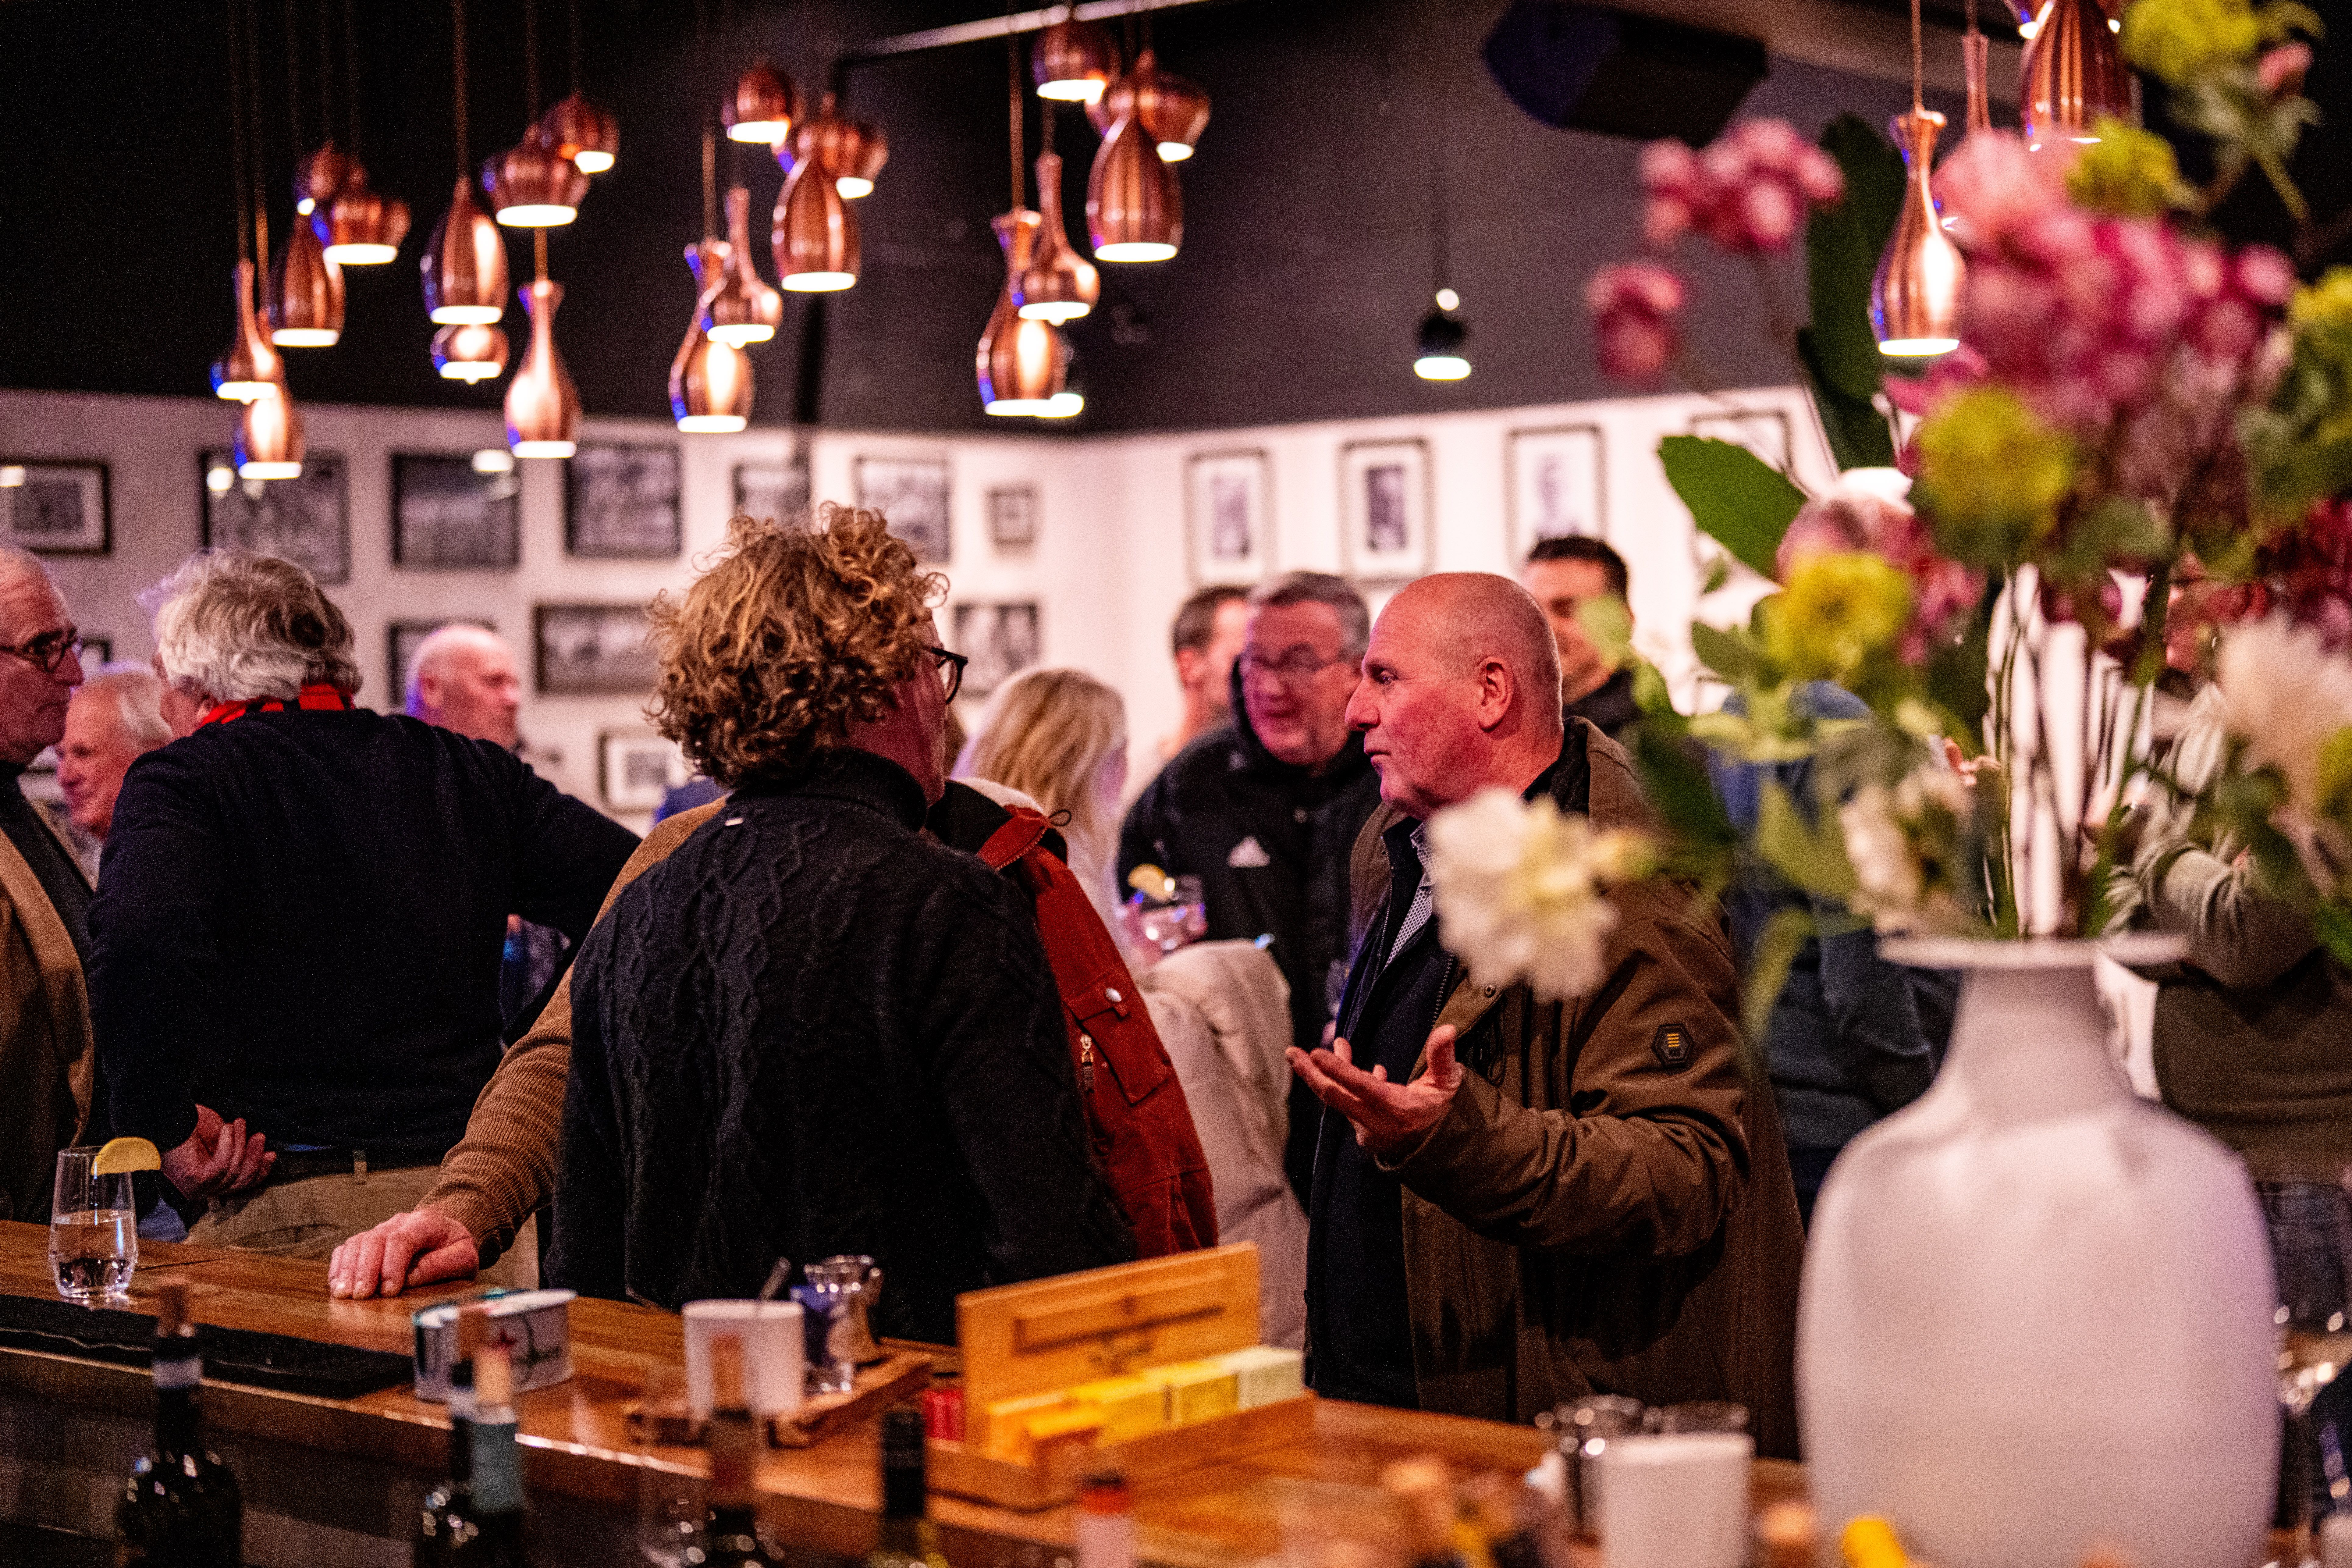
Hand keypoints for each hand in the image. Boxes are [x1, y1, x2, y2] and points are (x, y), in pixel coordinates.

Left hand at [160, 1105, 273, 1205]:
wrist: (169, 1120)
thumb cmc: (192, 1126)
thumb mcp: (225, 1139)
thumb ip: (239, 1151)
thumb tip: (262, 1155)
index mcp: (210, 1180)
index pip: (241, 1183)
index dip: (259, 1170)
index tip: (270, 1154)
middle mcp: (204, 1189)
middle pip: (241, 1182)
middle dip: (254, 1158)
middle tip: (259, 1136)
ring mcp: (199, 1189)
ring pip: (234, 1172)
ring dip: (240, 1144)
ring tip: (238, 1124)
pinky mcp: (195, 1183)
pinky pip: (223, 1167)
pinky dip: (228, 1145)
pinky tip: (226, 1129)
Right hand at [329, 1206, 479, 1298]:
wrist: (448, 1234)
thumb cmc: (455, 1248)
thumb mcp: (465, 1257)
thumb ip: (443, 1265)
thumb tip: (412, 1278)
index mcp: (426, 1222)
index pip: (402, 1239)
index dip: (393, 1265)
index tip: (389, 1291)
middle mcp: (399, 1222)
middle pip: (375, 1240)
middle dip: (366, 1269)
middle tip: (361, 1296)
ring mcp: (381, 1229)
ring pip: (357, 1243)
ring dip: (348, 1269)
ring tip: (344, 1294)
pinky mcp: (368, 1240)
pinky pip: (347, 1248)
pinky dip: (339, 1266)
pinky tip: (337, 1285)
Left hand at [1286, 1025, 1462, 1155]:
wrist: (1437, 1151)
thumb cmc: (1439, 1111)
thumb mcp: (1446, 1084)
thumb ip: (1443, 1057)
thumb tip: (1446, 1029)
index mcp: (1396, 1108)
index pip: (1361, 1087)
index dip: (1338, 1070)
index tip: (1316, 1053)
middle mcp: (1375, 1121)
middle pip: (1336, 1096)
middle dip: (1311, 1074)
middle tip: (1292, 1053)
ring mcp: (1365, 1128)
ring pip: (1340, 1097)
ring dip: (1326, 1074)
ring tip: (1315, 1053)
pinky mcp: (1362, 1131)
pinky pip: (1346, 1103)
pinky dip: (1342, 1084)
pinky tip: (1344, 1062)